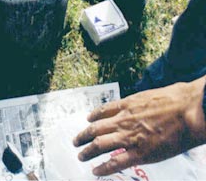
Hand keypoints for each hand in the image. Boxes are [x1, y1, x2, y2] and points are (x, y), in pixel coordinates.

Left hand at [73, 77, 205, 175]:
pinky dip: (103, 168)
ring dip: (87, 151)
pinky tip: (96, 171)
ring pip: (100, 144)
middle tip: (76, 141)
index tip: (88, 119)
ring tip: (80, 156)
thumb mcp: (152, 95)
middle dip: (83, 136)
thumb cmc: (177, 100)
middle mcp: (123, 121)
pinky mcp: (139, 153)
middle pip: (96, 128)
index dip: (93, 116)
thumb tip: (143, 102)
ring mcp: (129, 137)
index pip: (103, 111)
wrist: (189, 110)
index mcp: (127, 105)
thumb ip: (142, 102)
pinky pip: (116, 162)